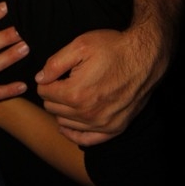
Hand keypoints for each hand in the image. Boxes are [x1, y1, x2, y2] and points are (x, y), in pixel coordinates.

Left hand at [35, 28, 151, 145]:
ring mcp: (101, 124)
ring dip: (63, 110)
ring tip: (72, 94)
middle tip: (64, 81)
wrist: (145, 58)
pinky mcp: (114, 129)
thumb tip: (39, 78)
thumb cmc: (113, 48)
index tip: (55, 73)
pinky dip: (75, 132)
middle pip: (52, 108)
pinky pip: (85, 140)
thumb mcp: (80, 45)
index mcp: (75, 93)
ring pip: (65, 123)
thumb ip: (55, 63)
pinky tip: (72, 121)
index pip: (43, 92)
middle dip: (53, 94)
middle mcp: (87, 114)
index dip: (46, 80)